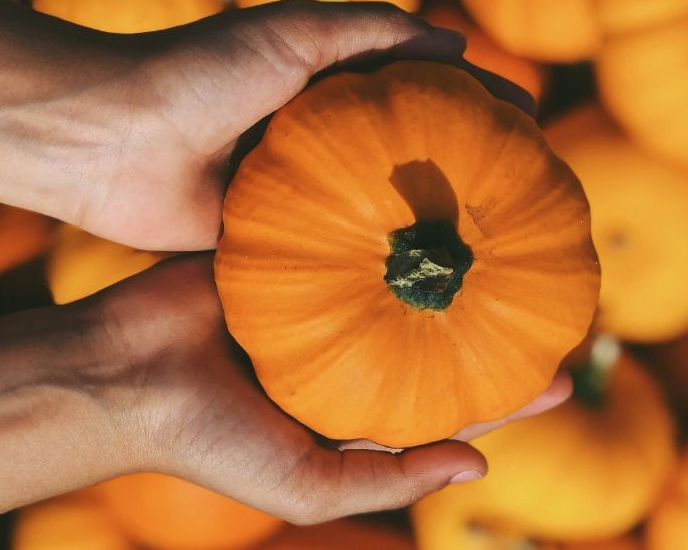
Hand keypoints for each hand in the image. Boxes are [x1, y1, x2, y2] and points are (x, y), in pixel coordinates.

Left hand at [0, 0, 534, 250]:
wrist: (109, 141)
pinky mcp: (281, 247)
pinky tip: (426, 294)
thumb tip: (458, 46)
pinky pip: (341, 262)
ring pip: (388, 218)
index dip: (483, 111)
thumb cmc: (197, 74)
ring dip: (438, 234)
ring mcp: (308, 201)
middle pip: (420, 162)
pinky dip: (380, 276)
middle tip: (532, 198)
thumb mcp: (290, 35)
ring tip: (499, 253)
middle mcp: (329, 150)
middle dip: (475, 177)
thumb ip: (369, 32)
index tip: (535, 128)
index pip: (428, 99)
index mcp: (335, 95)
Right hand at [0, 254, 570, 520]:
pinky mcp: (296, 255)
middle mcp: (353, 354)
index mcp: (359, 410)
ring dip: (455, 261)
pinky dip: (395, 226)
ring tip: (514, 237)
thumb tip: (481, 469)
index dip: (510, 394)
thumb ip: (392, 482)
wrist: (121, 371)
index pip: (454, 402)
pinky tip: (441, 203)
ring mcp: (327, 303)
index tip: (566, 373)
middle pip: (441, 332)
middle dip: (496, 317)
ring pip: (407, 279)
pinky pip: (356, 238)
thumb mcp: (306, 484)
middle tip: (558, 292)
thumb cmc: (211, 439)